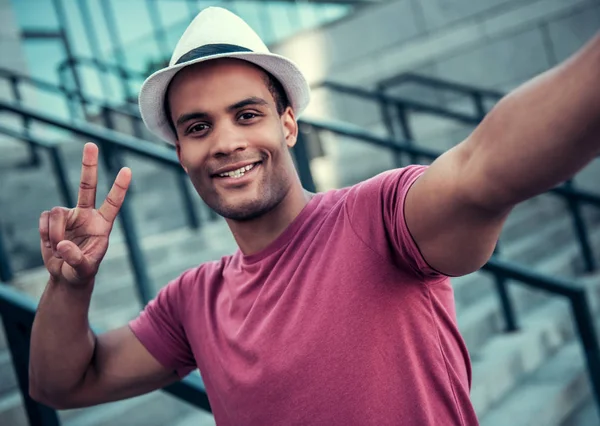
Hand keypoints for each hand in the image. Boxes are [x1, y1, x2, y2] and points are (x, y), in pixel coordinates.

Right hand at [39, 143, 131, 285]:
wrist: (66, 274)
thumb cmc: (82, 271)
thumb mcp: (84, 270)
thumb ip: (77, 259)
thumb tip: (64, 244)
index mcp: (102, 224)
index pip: (113, 202)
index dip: (119, 187)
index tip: (127, 170)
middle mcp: (87, 214)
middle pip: (87, 186)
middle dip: (88, 165)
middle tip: (91, 144)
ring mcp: (69, 215)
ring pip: (57, 211)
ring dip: (54, 232)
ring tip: (58, 249)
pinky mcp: (51, 220)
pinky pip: (44, 219)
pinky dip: (45, 234)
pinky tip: (51, 245)